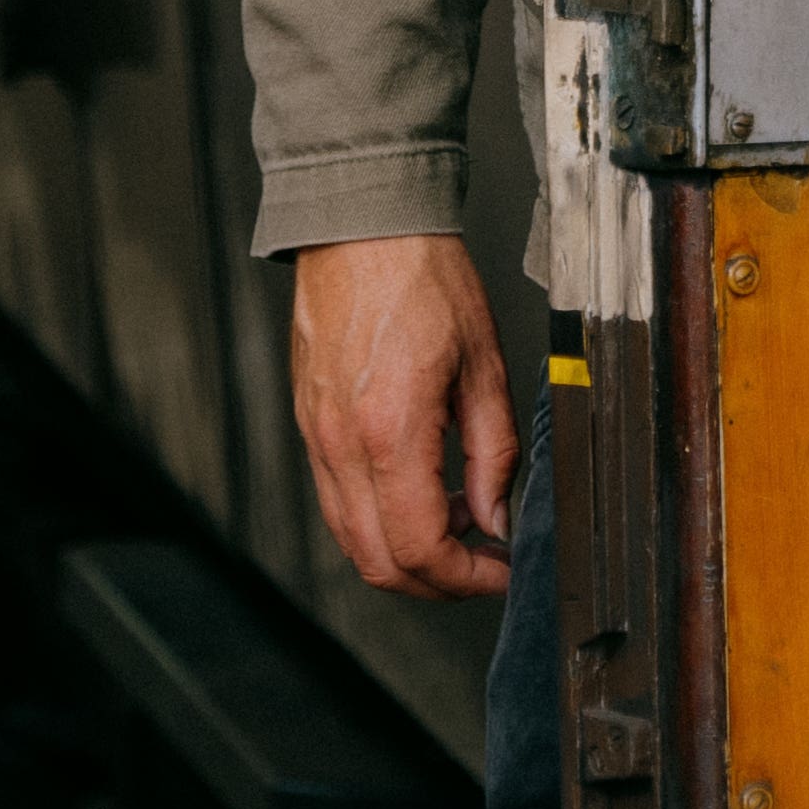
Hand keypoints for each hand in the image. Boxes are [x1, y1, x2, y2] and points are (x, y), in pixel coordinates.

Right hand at [289, 234, 515, 597]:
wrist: (363, 225)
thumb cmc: (423, 277)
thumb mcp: (485, 365)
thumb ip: (495, 452)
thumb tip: (496, 516)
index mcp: (390, 432)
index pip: (420, 549)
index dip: (466, 579)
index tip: (499, 571)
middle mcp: (342, 445)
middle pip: (377, 562)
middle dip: (435, 582)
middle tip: (482, 564)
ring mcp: (316, 438)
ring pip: (351, 538)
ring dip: (404, 553)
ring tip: (460, 520)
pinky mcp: (309, 425)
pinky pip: (337, 499)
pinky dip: (378, 518)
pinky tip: (421, 489)